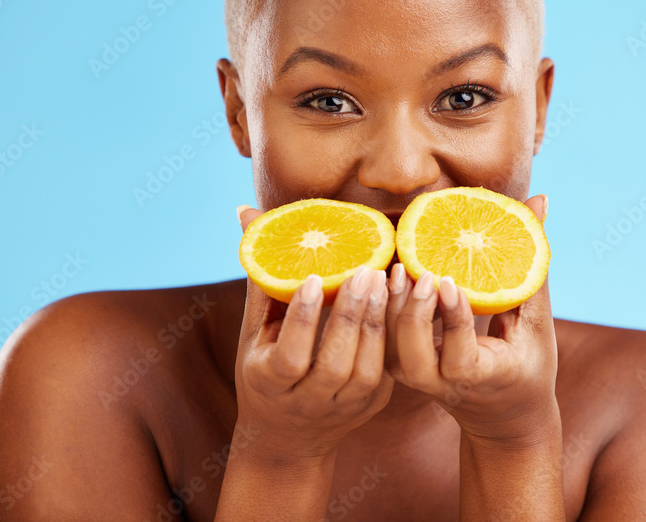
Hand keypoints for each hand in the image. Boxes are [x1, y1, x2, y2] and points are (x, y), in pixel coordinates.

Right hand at [232, 206, 394, 461]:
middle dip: (351, 316)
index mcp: (271, 384)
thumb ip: (262, 274)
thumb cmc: (265, 366)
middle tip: (364, 271)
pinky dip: (394, 333)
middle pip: (336, 364)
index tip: (316, 279)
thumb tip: (247, 211)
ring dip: (377, 323)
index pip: (291, 357)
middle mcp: (308, 403)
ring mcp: (345, 407)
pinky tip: (398, 299)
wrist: (288, 435)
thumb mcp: (254, 328)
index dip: (304, 320)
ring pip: (368, 370)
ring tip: (382, 281)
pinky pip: (389, 368)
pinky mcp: (373, 405)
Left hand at [384, 195, 558, 442]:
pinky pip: (383, 342)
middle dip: (412, 314)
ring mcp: (418, 381)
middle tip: (419, 272)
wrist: (503, 417)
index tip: (449, 281)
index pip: (459, 355)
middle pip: (413, 357)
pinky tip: (386, 276)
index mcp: (482, 377)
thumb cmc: (528, 364)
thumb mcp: (538, 320)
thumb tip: (540, 199)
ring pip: (391, 351)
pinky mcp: (402, 371)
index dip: (452, 321)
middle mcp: (444, 384)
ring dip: (389, 309)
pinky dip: (382, 310)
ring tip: (397, 268)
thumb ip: (531, 263)